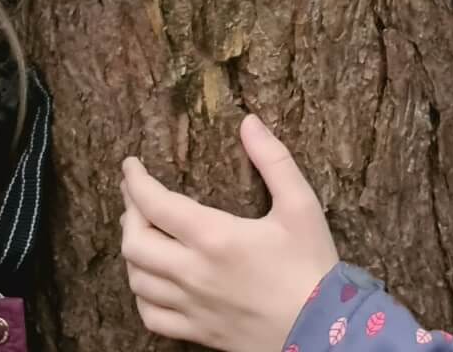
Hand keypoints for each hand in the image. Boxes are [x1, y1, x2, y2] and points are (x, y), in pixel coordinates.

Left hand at [120, 115, 338, 351]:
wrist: (323, 331)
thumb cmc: (312, 265)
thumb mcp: (300, 204)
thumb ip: (273, 160)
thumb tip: (249, 121)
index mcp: (214, 236)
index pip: (156, 204)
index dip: (136, 181)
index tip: (130, 165)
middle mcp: (193, 273)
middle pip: (135, 243)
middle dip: (129, 212)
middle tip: (135, 195)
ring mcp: (191, 306)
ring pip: (137, 280)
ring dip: (132, 251)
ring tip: (141, 231)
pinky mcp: (197, 331)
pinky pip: (151, 316)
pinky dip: (141, 294)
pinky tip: (150, 281)